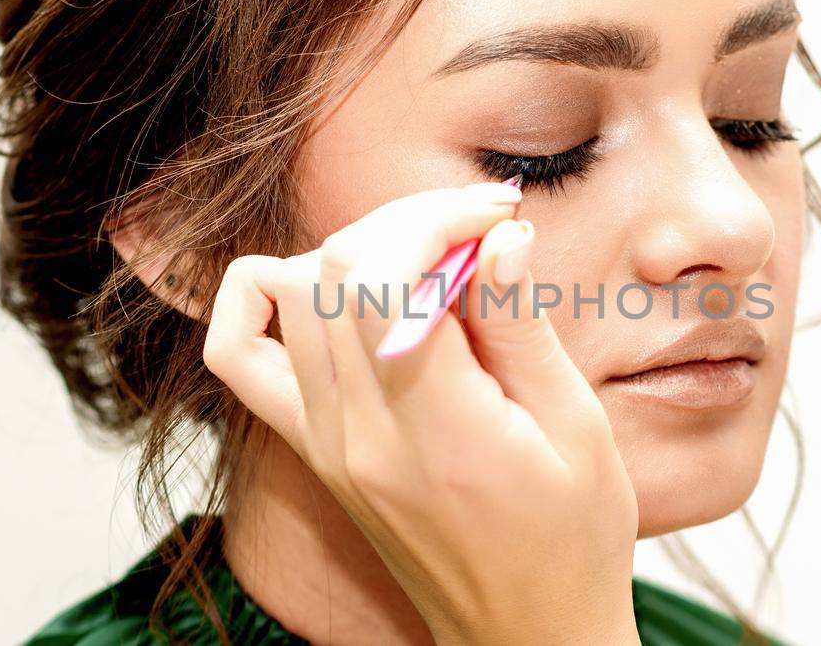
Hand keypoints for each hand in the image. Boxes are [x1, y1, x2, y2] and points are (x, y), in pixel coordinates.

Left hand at [202, 182, 640, 644]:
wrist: (525, 634)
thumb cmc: (571, 541)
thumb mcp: (577, 431)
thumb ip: (521, 328)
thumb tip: (495, 236)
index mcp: (437, 435)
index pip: (389, 278)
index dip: (442, 219)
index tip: (499, 216)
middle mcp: (359, 439)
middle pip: (336, 270)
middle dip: (409, 222)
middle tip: (477, 229)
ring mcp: (326, 446)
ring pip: (293, 294)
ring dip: (360, 250)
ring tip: (431, 263)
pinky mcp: (315, 450)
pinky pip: (243, 355)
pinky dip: (266, 299)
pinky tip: (324, 286)